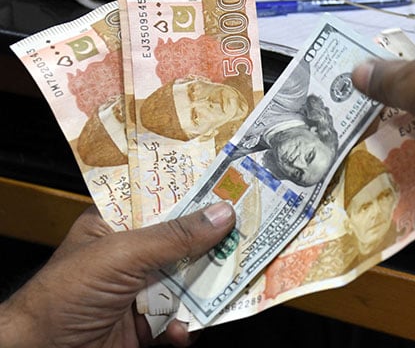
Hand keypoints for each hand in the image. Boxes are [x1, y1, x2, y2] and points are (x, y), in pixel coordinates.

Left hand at [0, 202, 235, 347]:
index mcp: (118, 222)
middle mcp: (134, 252)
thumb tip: (222, 214)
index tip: (234, 186)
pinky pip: (183, 318)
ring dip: (208, 288)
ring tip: (229, 287)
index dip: (198, 192)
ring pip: (192, 280)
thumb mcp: (120, 255)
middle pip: (187, 240)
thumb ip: (173, 237)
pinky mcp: (149, 322)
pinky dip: (188, 326)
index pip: (165, 198)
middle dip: (215, 242)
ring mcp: (143, 288)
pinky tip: (180, 331)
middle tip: (248, 235)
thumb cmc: (64, 296)